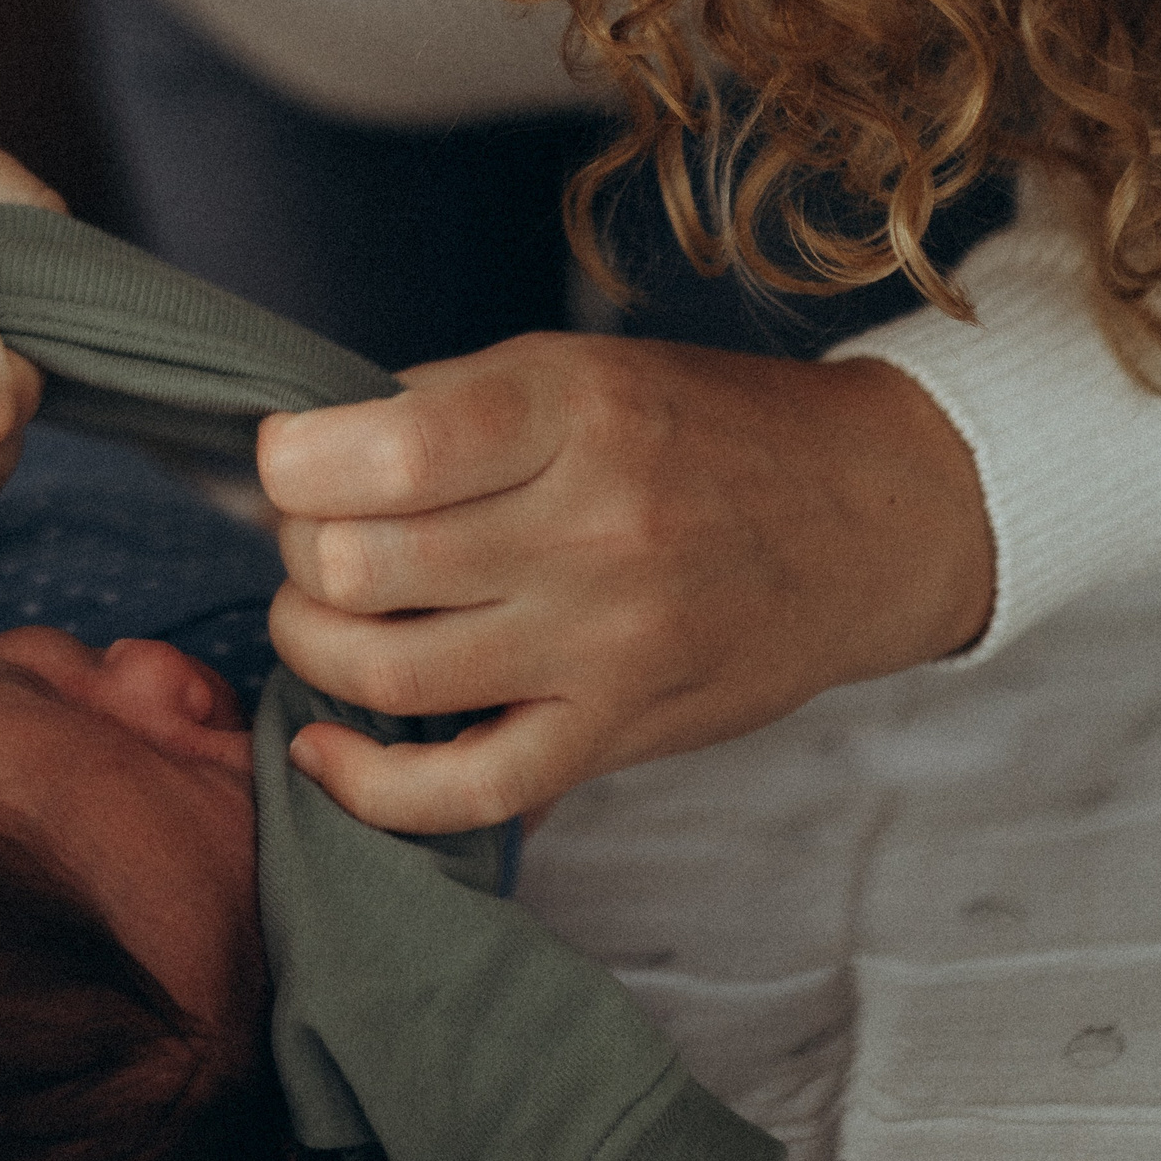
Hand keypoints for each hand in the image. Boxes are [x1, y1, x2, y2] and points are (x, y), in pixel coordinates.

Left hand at [260, 334, 992, 832]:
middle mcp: (591, 531)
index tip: (290, 463)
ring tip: (326, 616)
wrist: (870, 516)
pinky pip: (463, 790)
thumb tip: (304, 459)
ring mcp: (605, 645)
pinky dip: (367, 782)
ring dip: (312, 645)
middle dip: (298, 554)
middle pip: (358, 567)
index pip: (379, 453)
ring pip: (385, 674)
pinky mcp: (616, 732)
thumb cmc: (706, 433)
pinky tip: (325, 745)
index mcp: (573, 414)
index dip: (290, 465)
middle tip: (317, 540)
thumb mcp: (582, 371)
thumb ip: (445, 408)